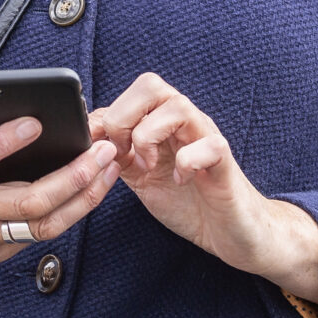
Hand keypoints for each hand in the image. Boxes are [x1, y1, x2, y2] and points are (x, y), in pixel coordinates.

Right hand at [0, 103, 118, 310]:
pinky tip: (86, 191)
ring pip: (42, 226)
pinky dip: (67, 214)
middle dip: (72, 177)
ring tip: (107, 171)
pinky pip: (37, 237)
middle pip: (27, 201)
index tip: (38, 121)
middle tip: (102, 150)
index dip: (7, 141)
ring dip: (82, 200)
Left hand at [94, 73, 317, 308]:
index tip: (96, 148)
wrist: (230, 232)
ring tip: (149, 167)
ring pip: (176, 106)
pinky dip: (186, 163)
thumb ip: (117, 153)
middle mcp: (186, 122)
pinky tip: (181, 180)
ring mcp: (207, 138)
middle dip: (124, 118)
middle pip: (151, 85)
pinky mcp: (225, 163)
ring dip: (150, 138)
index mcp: (163, 122)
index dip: (106, 116)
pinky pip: (207, 146)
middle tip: (124, 154)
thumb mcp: (141, 176)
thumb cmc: (187, 201)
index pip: (131, 93)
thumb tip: (87, 134)